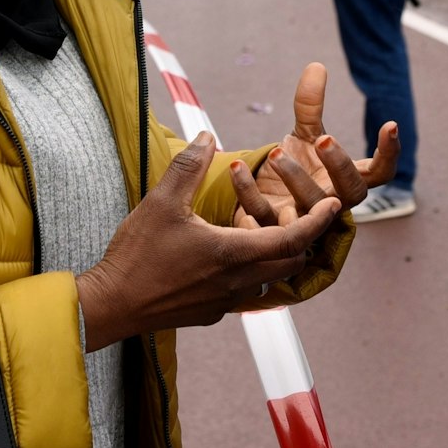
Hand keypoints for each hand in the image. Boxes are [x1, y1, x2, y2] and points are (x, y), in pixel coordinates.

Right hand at [76, 133, 339, 351]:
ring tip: (274, 230)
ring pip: (269, 279)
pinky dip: (253, 271)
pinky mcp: (210, 312)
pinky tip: (234, 256)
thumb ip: (188, 166)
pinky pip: (245, 291)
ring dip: (279, 256)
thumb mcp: (162, 201)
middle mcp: (238, 282)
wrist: (112, 306)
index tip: (335, 204)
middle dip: (306, 238)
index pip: (293, 238)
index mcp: (234, 253)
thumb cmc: (138, 255)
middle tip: (312, 214)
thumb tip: (206, 135)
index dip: (319, 220)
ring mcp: (225, 301)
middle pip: (290, 262)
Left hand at [238, 63, 399, 226]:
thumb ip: (310, 106)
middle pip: (350, 191)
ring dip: (295, 180)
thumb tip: (316, 65)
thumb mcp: (305, 135)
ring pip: (308, 208)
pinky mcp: (271, 230)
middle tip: (323, 139)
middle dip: (339, 165)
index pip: (380, 172)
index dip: (389, 152)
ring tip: (277, 152)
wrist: (264, 202)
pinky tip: (236, 167)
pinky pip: (261, 213)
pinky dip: (248, 191)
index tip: (390, 123)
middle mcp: (332, 203)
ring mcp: (304, 221)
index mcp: (347, 180)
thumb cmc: (298, 168)